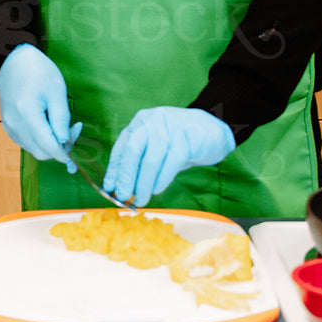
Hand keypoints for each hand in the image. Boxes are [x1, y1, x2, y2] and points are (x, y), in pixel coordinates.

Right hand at [0, 43, 79, 171]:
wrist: (13, 60)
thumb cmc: (37, 70)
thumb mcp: (56, 90)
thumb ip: (61, 119)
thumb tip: (65, 141)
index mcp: (27, 114)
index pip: (49, 147)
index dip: (66, 151)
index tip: (77, 141)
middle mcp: (14, 124)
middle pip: (41, 153)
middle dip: (59, 149)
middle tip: (72, 130)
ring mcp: (9, 126)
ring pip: (33, 149)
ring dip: (49, 145)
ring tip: (60, 124)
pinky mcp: (8, 125)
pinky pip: (26, 142)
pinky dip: (39, 140)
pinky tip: (47, 125)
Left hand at [103, 107, 234, 204]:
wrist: (212, 131)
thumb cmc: (180, 144)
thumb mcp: (157, 149)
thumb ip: (141, 163)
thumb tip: (124, 188)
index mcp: (141, 123)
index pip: (122, 147)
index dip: (114, 169)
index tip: (109, 188)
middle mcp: (152, 121)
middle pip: (133, 150)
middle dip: (126, 176)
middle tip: (123, 196)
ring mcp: (170, 127)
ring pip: (151, 159)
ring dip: (143, 183)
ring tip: (140, 200)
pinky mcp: (187, 137)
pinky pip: (170, 162)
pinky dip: (161, 179)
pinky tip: (157, 189)